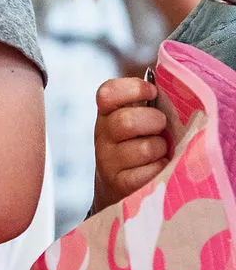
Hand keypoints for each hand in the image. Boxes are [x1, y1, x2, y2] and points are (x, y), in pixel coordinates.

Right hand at [92, 76, 168, 211]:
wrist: (117, 184)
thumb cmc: (135, 142)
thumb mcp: (134, 118)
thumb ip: (145, 103)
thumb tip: (169, 85)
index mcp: (106, 112)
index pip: (107, 93)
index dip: (133, 88)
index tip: (152, 92)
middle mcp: (102, 134)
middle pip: (126, 121)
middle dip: (153, 121)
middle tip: (160, 125)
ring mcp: (108, 161)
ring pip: (144, 149)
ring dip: (160, 148)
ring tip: (159, 150)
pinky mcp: (119, 184)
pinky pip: (148, 173)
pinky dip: (159, 169)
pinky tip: (156, 168)